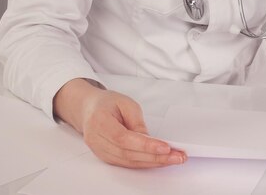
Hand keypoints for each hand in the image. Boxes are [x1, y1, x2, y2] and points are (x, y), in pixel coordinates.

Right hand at [54, 79, 186, 168]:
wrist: (88, 109)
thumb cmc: (106, 103)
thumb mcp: (125, 102)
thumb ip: (137, 121)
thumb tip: (150, 140)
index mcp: (100, 122)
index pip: (124, 139)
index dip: (145, 146)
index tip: (165, 147)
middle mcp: (97, 140)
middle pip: (128, 154)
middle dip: (155, 157)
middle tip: (177, 156)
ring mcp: (100, 152)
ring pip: (129, 162)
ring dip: (153, 163)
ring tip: (173, 159)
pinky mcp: (106, 158)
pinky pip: (127, 164)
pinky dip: (144, 163)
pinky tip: (158, 161)